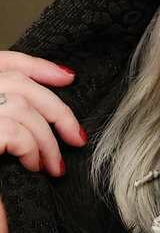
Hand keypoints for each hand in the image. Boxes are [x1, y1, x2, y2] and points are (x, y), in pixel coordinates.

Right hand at [0, 51, 87, 232]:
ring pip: (21, 105)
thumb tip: (55, 108)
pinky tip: (34, 169)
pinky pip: (15, 130)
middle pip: (15, 80)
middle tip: (78, 139)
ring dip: (48, 137)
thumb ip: (21, 130)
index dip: (35, 66)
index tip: (68, 77)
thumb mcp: (6, 156)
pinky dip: (33, 148)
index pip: (1, 64)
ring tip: (53, 167)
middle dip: (56, 107)